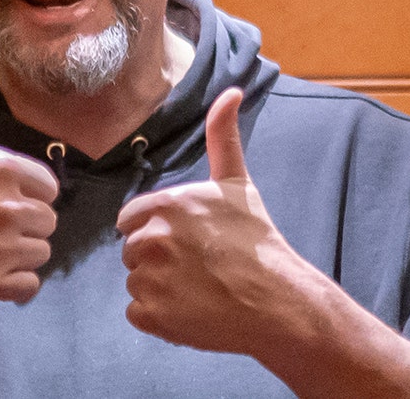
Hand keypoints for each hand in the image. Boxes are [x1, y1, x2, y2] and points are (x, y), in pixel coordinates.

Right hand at [0, 36, 58, 307]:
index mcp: (2, 168)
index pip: (48, 187)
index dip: (25, 193)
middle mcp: (6, 206)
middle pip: (47, 221)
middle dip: (22, 225)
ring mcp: (0, 246)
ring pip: (40, 253)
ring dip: (18, 254)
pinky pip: (28, 287)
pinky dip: (11, 285)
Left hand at [116, 87, 313, 354]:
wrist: (280, 303)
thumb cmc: (258, 242)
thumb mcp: (238, 184)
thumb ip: (222, 137)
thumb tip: (231, 91)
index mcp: (166, 204)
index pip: (130, 219)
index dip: (157, 231)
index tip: (189, 242)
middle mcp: (153, 238)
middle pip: (131, 250)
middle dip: (156, 259)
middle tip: (198, 267)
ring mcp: (151, 278)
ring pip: (135, 282)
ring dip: (159, 289)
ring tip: (198, 289)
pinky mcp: (153, 315)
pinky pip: (138, 314)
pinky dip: (159, 318)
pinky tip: (190, 311)